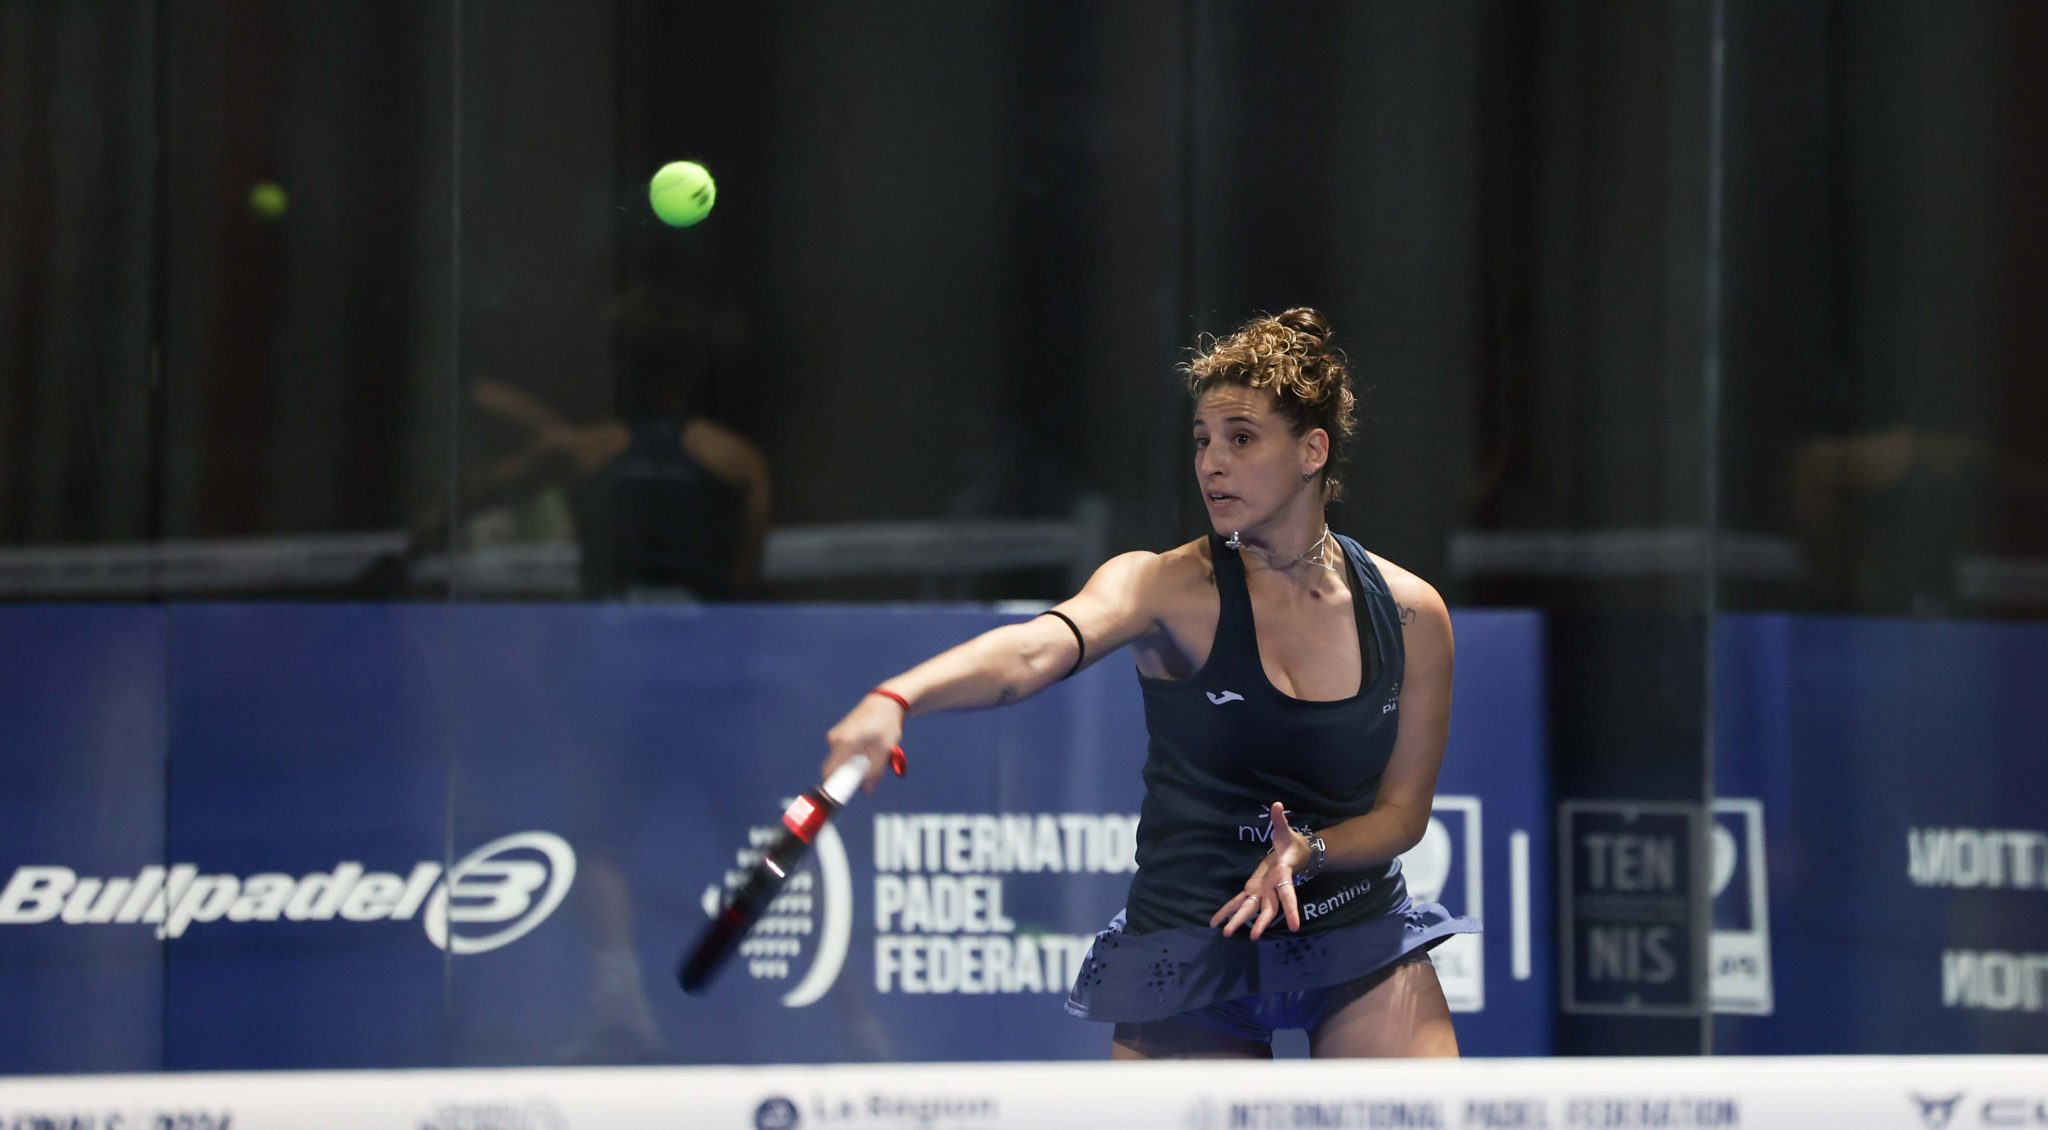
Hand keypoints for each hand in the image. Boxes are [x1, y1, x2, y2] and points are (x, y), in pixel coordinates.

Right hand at [822, 694, 905, 793]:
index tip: (840, 796)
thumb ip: (875, 771)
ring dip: (854, 764)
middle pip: (835, 768)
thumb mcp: (885, 750)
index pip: (829, 772)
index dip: (833, 786)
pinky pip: (842, 752)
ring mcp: (835, 735)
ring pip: (840, 760)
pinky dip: (853, 755)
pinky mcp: (838, 733)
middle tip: (868, 772)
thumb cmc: (887, 725)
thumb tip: (867, 790)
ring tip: (873, 754)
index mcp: (845, 743)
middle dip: (850, 774)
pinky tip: (868, 748)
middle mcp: (835, 739)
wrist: (885, 702)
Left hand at [1208, 802, 1311, 939]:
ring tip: (1226, 934)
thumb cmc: (1292, 844)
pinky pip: (1240, 902)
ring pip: (1252, 910)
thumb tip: (1277, 804)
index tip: (1294, 928)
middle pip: (1267, 908)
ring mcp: (1264, 892)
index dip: (1291, 910)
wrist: (1296, 856)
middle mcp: (1273, 889)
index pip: (1288, 895)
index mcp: (1283, 876)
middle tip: (1253, 937)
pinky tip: (1216, 923)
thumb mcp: (1286, 831)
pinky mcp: (1254, 890)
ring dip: (1240, 920)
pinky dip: (1228, 911)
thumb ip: (1280, 820)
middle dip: (1260, 922)